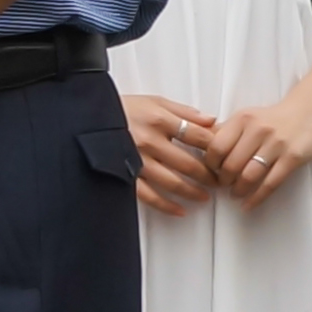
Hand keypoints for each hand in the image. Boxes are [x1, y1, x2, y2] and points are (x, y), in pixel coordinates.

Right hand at [121, 93, 220, 214]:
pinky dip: (166, 205)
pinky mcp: (124, 174)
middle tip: (219, 181)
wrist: (87, 116)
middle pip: (189, 163)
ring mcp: (136, 160)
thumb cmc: (122, 107)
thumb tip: (212, 120)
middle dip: (208, 175)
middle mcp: (149, 140)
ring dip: (193, 192)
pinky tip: (180, 210)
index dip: (216, 148)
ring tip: (204, 196)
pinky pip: (148, 195)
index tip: (224, 157)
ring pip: (172, 182)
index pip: (198, 137)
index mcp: (159, 119)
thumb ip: (184, 111)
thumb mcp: (154, 101)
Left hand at [209, 83, 311, 212]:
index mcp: (242, 119)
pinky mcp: (293, 158)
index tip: (210, 171)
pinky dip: (257, 198)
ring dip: (238, 190)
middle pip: (231, 164)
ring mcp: (276, 144)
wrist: (307, 112)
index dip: (210, 164)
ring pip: (249, 175)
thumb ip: (225, 131)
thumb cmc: (270, 118)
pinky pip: (271, 183)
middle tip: (223, 185)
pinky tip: (248, 204)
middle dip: (223, 180)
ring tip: (235, 194)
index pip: (216, 146)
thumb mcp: (245, 117)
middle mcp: (258, 130)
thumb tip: (198, 147)